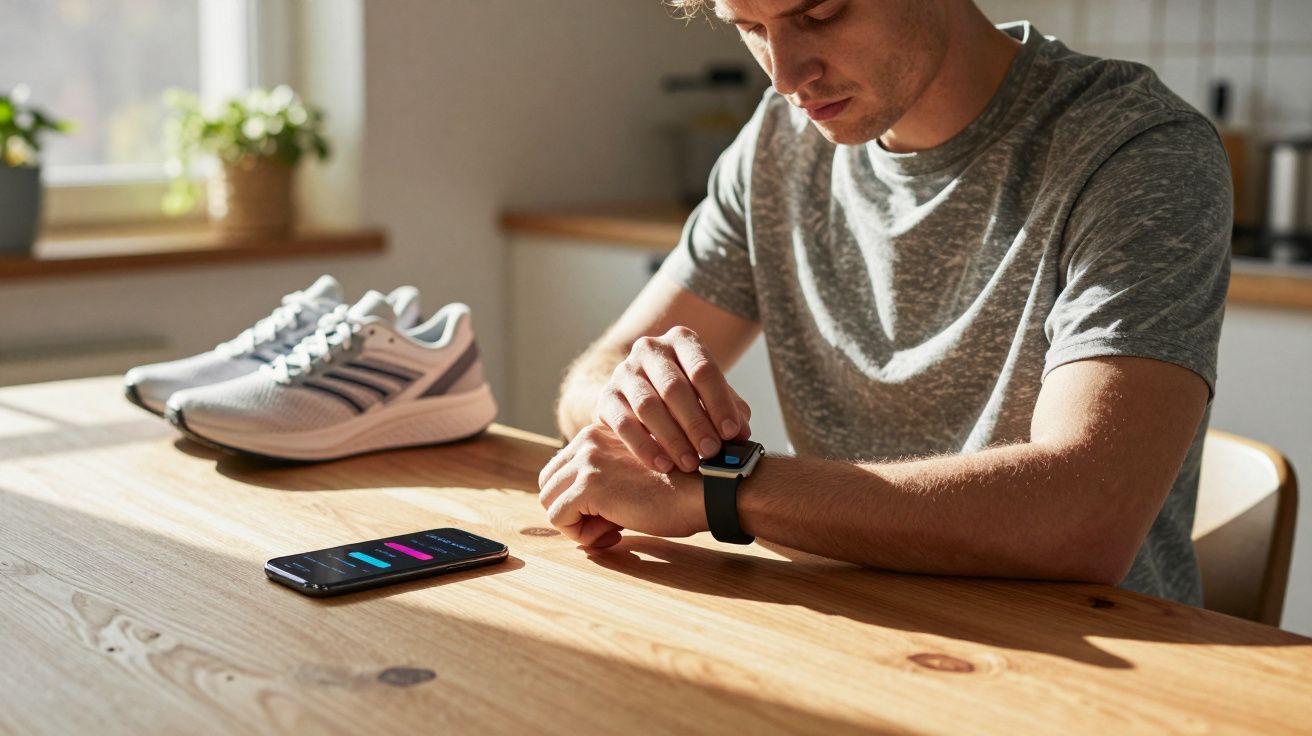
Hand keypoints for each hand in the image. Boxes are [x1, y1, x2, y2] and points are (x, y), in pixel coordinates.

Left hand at [538, 423, 706, 547]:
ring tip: (612, 530)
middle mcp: (588, 440)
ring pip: (549, 501)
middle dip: (571, 511)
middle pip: (549, 484)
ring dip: (576, 524)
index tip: (614, 515)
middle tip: (607, 527)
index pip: (562, 470)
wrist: (708, 488)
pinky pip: (559, 518)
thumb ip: (607, 485)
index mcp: (599, 433)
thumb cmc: (683, 488)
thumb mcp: (637, 475)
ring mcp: (587, 460)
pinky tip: (615, 533)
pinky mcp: (590, 485)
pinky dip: (581, 535)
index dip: (580, 500)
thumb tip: (582, 519)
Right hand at [595, 326, 751, 474]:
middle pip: (674, 387)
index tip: (732, 433)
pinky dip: (644, 447)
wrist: (646, 393)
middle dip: (696, 423)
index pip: (703, 369)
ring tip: (690, 463)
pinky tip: (662, 464)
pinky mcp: (606, 397)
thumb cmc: (690, 396)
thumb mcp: (714, 397)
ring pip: (647, 405)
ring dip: (672, 438)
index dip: (719, 403)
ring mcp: (624, 371)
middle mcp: (650, 349)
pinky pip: (623, 423)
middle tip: (712, 452)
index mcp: (682, 340)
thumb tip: (742, 435)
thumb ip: (731, 411)